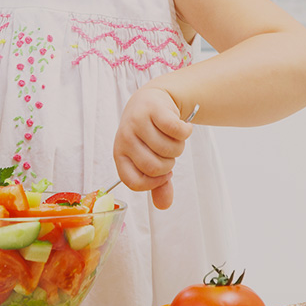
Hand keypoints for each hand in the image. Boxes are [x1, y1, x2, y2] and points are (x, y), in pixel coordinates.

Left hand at [113, 88, 193, 209]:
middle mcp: (125, 138)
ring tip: (173, 138)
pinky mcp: (153, 109)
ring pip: (168, 149)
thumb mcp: (150, 158)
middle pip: (154, 167)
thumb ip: (157, 184)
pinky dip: (185, 132)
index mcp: (120, 154)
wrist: (153, 99)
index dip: (153, 183)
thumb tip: (163, 206)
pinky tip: (183, 128)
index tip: (164, 175)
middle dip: (169, 164)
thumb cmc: (150, 133)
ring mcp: (137, 122)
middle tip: (169, 153)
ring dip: (179, 147)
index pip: (134, 181)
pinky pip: (176, 130)